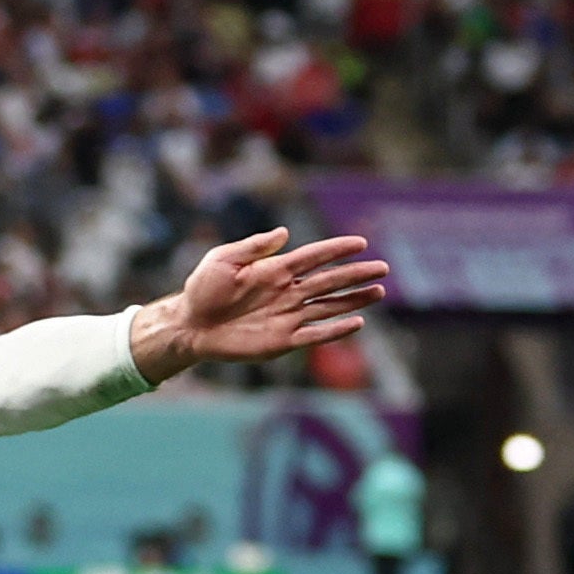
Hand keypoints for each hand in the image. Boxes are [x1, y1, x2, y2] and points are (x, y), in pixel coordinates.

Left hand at [129, 227, 391, 378]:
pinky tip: (357, 323)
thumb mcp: (223, 260)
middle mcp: (287, 292)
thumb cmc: (203, 289)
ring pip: (329, 306)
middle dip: (356, 274)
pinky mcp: (283, 340)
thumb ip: (254, 247)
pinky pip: (315, 334)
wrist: (191, 325)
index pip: (314, 257)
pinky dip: (336, 330)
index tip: (361, 243)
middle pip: (330, 281)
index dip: (337, 250)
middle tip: (383, 268)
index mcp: (275, 270)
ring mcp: (288, 316)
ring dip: (354, 300)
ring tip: (378, 292)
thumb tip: (284, 232)